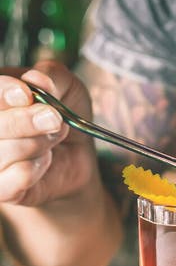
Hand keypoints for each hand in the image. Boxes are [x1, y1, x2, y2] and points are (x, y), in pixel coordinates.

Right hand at [0, 61, 96, 207]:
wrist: (77, 153)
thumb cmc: (64, 114)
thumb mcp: (67, 86)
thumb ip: (52, 76)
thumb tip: (36, 79)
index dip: (3, 92)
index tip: (26, 95)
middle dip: (26, 120)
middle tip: (54, 118)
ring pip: (4, 152)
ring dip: (39, 143)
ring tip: (53, 137)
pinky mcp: (1, 188)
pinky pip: (17, 177)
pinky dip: (38, 167)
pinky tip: (44, 160)